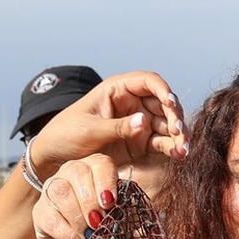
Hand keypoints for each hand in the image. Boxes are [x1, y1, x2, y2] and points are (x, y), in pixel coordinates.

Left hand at [26, 71, 187, 183]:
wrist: (54, 157)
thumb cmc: (66, 135)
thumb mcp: (90, 131)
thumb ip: (118, 128)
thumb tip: (145, 122)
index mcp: (118, 89)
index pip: (148, 81)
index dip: (163, 90)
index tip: (170, 104)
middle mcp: (132, 102)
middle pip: (163, 104)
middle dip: (174, 117)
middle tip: (180, 133)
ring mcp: (137, 122)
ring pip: (166, 124)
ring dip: (178, 135)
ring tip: (184, 150)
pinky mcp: (139, 142)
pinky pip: (160, 142)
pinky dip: (171, 148)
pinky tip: (179, 155)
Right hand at [33, 154, 122, 238]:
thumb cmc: (107, 231)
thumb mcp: (122, 218)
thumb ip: (126, 209)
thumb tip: (132, 209)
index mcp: (95, 169)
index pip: (100, 163)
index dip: (106, 181)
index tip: (111, 203)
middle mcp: (71, 172)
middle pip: (77, 173)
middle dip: (91, 201)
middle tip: (100, 223)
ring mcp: (52, 190)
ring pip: (61, 192)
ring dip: (78, 217)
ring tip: (91, 236)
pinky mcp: (40, 212)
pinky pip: (51, 217)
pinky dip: (68, 233)